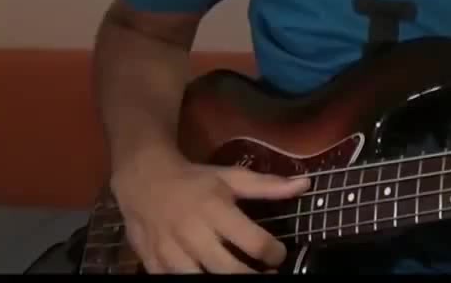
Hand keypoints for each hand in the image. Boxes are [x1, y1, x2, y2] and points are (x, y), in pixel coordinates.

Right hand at [110, 149, 310, 272]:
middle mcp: (194, 234)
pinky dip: (196, 282)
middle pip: (230, 271)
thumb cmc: (195, 180)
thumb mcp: (231, 177)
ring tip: (243, 277)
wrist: (144, 180)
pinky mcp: (154, 263)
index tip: (279, 254)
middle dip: (255, 277)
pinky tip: (210, 276)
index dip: (274, 254)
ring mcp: (171, 252)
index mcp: (216, 210)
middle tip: (268, 275)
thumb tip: (305, 184)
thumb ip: (268, 185)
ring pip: (202, 281)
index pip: (254, 243)